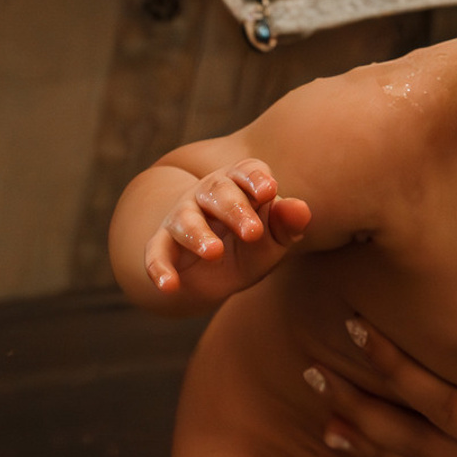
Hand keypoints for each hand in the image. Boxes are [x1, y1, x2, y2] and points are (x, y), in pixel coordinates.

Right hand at [143, 158, 309, 307]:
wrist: (214, 270)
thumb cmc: (253, 244)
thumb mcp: (274, 238)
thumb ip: (287, 224)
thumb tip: (301, 209)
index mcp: (240, 184)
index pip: (246, 170)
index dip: (255, 178)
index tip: (268, 192)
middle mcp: (207, 194)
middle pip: (217, 190)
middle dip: (234, 209)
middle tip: (253, 232)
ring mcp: (182, 217)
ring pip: (185, 219)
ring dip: (198, 234)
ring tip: (215, 252)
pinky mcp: (162, 244)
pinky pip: (155, 252)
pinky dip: (158, 267)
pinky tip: (168, 285)